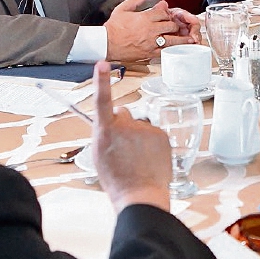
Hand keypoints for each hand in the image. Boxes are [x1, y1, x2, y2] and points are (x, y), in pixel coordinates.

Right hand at [90, 60, 171, 211]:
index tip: (102, 63)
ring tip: (137, 159)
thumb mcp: (99, 155)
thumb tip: (110, 123)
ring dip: (138, 136)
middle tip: (123, 147)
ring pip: (139, 125)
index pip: (102, 101)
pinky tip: (148, 159)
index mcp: (105, 132)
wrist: (140, 195)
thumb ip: (103, 134)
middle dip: (122, 124)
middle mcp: (125, 127)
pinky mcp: (160, 134)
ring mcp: (145, 130)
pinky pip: (153, 133)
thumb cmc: (117, 180)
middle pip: (122, 114)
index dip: (101, 81)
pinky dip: (151, 143)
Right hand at [104, 0, 195, 60]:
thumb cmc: (113, 27)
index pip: (162, 12)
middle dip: (174, 24)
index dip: (166, 11)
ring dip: (182, 39)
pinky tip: (179, 50)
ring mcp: (151, 42)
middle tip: (175, 25)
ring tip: (190, 39)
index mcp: (145, 18)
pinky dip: (173, 50)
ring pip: (172, 40)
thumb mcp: (122, 9)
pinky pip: (165, 52)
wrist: (106, 43)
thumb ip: (134, 1)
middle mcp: (151, 30)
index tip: (167, 10)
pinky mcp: (149, 53)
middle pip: (171, 25)